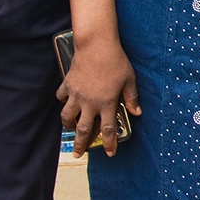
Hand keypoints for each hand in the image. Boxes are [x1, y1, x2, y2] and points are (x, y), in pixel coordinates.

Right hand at [56, 35, 139, 157]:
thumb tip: (138, 113)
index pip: (108, 129)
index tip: (110, 153)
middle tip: (77, 154)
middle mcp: (89, 102)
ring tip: (70, 129)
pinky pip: (61, 97)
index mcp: (106, 103)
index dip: (109, 143)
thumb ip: (132, 98)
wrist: (96, 45)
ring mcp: (76, 94)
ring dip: (68, 125)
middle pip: (83, 130)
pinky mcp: (68, 84)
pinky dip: (62, 101)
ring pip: (67, 117)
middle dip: (81, 145)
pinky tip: (66, 102)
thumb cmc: (116, 61)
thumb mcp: (129, 80)